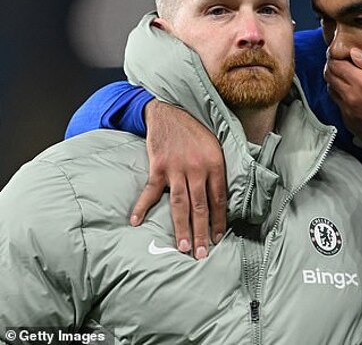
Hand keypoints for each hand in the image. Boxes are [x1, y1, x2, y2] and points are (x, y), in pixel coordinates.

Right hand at [130, 99, 226, 259]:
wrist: (171, 111)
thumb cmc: (195, 132)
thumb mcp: (215, 147)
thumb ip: (217, 172)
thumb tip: (221, 201)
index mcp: (215, 164)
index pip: (219, 200)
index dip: (218, 221)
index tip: (218, 239)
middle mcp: (197, 168)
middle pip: (200, 207)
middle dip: (202, 232)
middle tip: (202, 254)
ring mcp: (176, 169)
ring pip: (180, 204)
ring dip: (181, 228)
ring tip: (183, 248)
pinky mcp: (158, 166)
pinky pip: (150, 191)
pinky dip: (142, 207)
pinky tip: (136, 223)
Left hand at [324, 48, 361, 164]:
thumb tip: (355, 53)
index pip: (336, 64)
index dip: (336, 56)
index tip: (343, 54)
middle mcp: (351, 98)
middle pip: (329, 76)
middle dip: (334, 67)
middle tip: (345, 64)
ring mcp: (348, 112)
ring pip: (331, 90)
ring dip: (336, 81)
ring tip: (350, 79)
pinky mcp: (349, 123)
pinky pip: (338, 105)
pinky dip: (342, 97)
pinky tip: (356, 96)